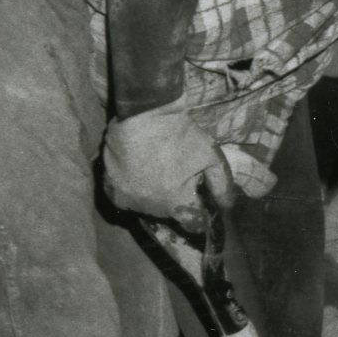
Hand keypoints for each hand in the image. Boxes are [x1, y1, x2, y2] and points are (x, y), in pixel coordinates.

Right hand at [99, 98, 229, 229]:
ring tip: (156, 169)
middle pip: (168, 213)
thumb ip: (222, 185)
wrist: (144, 113)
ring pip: (146, 205)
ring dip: (152, 194)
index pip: (192, 223)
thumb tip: (227, 207)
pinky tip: (138, 172)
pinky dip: (131, 190)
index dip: (198, 212)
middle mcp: (150, 207)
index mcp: (176, 203)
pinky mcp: (110, 188)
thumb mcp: (211, 156)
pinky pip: (124, 197)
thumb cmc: (181, 134)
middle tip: (177, 173)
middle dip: (175, 198)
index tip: (198, 199)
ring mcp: (128, 199)